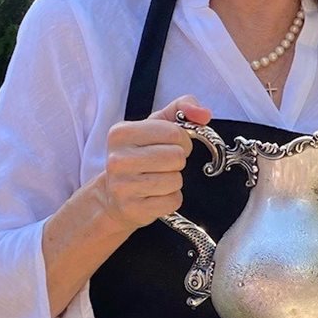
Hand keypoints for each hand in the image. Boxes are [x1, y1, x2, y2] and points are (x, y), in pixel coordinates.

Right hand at [99, 95, 210, 231]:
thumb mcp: (155, 126)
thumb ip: (182, 109)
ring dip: (174, 180)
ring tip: (158, 179)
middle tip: (165, 164)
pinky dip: (171, 199)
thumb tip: (204, 114)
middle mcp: (118, 159)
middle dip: (178, 161)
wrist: (113, 196)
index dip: (182, 140)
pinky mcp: (132, 209)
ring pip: (176, 180)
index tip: (171, 145)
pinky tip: (155, 195)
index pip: (173, 132)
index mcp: (121, 133)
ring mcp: (123, 186)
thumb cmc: (139, 156)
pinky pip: (172, 201)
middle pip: (176, 157)